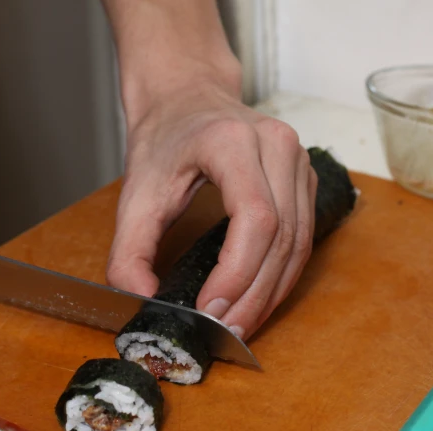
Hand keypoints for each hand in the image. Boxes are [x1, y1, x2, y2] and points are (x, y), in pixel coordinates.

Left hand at [106, 81, 316, 339]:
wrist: (187, 96)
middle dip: (254, 294)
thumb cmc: (164, 139)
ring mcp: (298, 160)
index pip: (255, 218)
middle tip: (226, 331)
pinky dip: (282, 275)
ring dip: (272, 292)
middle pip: (282, 237)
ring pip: (299, 243)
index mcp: (232, 141)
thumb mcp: (135, 193)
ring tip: (242, 325)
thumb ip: (128, 251)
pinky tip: (259, 298)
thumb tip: (142, 300)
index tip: (211, 308)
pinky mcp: (304, 178)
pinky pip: (303, 237)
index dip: (239, 272)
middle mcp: (277, 145)